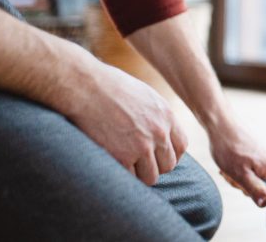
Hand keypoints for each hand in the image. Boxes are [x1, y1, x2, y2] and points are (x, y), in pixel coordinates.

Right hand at [66, 63, 187, 186]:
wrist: (84, 86)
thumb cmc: (108, 87)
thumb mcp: (143, 95)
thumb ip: (155, 116)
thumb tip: (160, 134)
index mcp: (166, 115)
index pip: (181, 146)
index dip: (169, 154)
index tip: (157, 156)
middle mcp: (159, 132)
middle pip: (168, 165)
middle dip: (154, 166)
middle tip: (137, 161)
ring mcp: (142, 146)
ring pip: (151, 177)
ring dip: (139, 174)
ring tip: (123, 163)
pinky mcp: (122, 157)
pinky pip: (130, 179)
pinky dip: (122, 175)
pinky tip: (112, 163)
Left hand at [210, 123, 265, 207]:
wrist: (220, 124)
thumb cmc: (229, 147)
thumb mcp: (239, 173)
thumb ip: (254, 189)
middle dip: (252, 191)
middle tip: (238, 181)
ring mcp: (261, 161)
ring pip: (256, 181)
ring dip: (241, 182)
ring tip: (230, 171)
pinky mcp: (253, 158)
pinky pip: (249, 174)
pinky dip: (238, 174)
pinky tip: (228, 168)